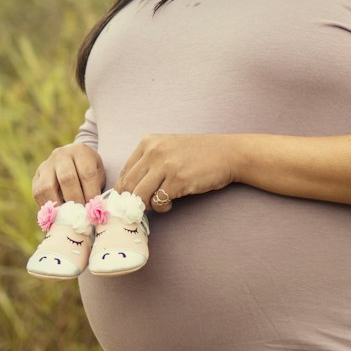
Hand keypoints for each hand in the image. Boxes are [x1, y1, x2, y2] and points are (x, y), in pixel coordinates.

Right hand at [32, 143, 105, 208]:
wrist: (72, 161)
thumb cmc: (89, 172)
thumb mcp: (98, 173)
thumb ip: (96, 188)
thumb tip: (93, 210)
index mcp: (80, 151)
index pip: (86, 173)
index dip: (91, 193)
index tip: (94, 208)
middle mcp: (61, 155)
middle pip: (66, 178)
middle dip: (75, 200)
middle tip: (81, 214)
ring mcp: (46, 165)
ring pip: (47, 187)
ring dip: (58, 205)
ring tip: (67, 217)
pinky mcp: (36, 177)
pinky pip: (38, 194)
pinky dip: (47, 207)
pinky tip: (56, 215)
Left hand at [114, 134, 240, 211]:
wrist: (227, 153)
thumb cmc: (198, 154)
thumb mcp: (168, 148)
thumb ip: (148, 162)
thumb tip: (128, 189)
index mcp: (148, 142)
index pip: (124, 172)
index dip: (124, 191)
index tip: (130, 200)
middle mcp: (154, 152)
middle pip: (127, 185)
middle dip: (131, 201)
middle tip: (141, 207)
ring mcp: (165, 166)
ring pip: (139, 195)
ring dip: (146, 205)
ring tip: (158, 203)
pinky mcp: (177, 180)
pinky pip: (158, 202)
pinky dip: (162, 207)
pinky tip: (171, 202)